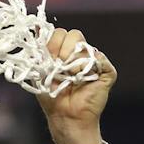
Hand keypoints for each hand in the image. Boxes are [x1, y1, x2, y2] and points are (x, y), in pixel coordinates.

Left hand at [35, 27, 115, 143]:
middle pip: (74, 34)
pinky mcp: (106, 72)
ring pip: (86, 46)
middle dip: (63, 50)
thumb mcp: (40, 70)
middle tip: (60, 68)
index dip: (53, 44)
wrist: (65, 116)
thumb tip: (36, 27)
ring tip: (71, 77)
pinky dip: (91, 66)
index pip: (59, 33)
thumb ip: (40, 49)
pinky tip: (84, 79)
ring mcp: (94, 61)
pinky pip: (101, 59)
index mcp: (63, 51)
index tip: (49, 59)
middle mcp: (79, 54)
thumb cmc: (52, 96)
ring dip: (75, 62)